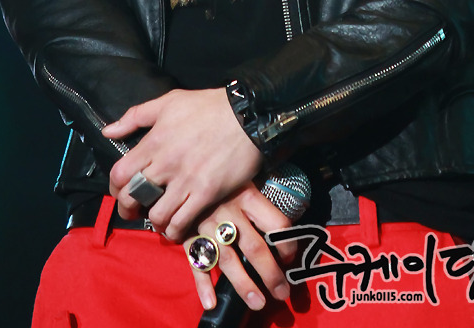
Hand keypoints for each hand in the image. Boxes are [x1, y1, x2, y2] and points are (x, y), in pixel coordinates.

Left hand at [103, 88, 263, 238]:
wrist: (246, 114)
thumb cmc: (207, 106)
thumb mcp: (168, 101)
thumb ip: (135, 116)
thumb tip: (108, 131)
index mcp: (154, 141)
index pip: (119, 174)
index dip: (114, 188)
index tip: (120, 191)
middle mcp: (166, 163)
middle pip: (133, 198)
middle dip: (129, 209)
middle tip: (135, 211)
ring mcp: (186, 180)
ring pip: (156, 215)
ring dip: (154, 221)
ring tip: (159, 218)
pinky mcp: (206, 193)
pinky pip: (182, 222)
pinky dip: (175, 230)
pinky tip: (177, 225)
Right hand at [189, 185, 297, 313]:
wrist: (184, 170)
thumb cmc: (222, 178)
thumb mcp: (244, 179)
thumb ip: (260, 201)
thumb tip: (286, 225)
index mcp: (247, 195)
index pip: (276, 224)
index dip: (287, 245)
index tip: (289, 259)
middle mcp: (229, 212)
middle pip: (254, 247)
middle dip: (270, 274)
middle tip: (282, 293)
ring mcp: (207, 225)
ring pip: (227, 259)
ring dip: (243, 285)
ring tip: (257, 303)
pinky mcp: (189, 234)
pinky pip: (196, 262)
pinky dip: (203, 284)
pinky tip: (211, 301)